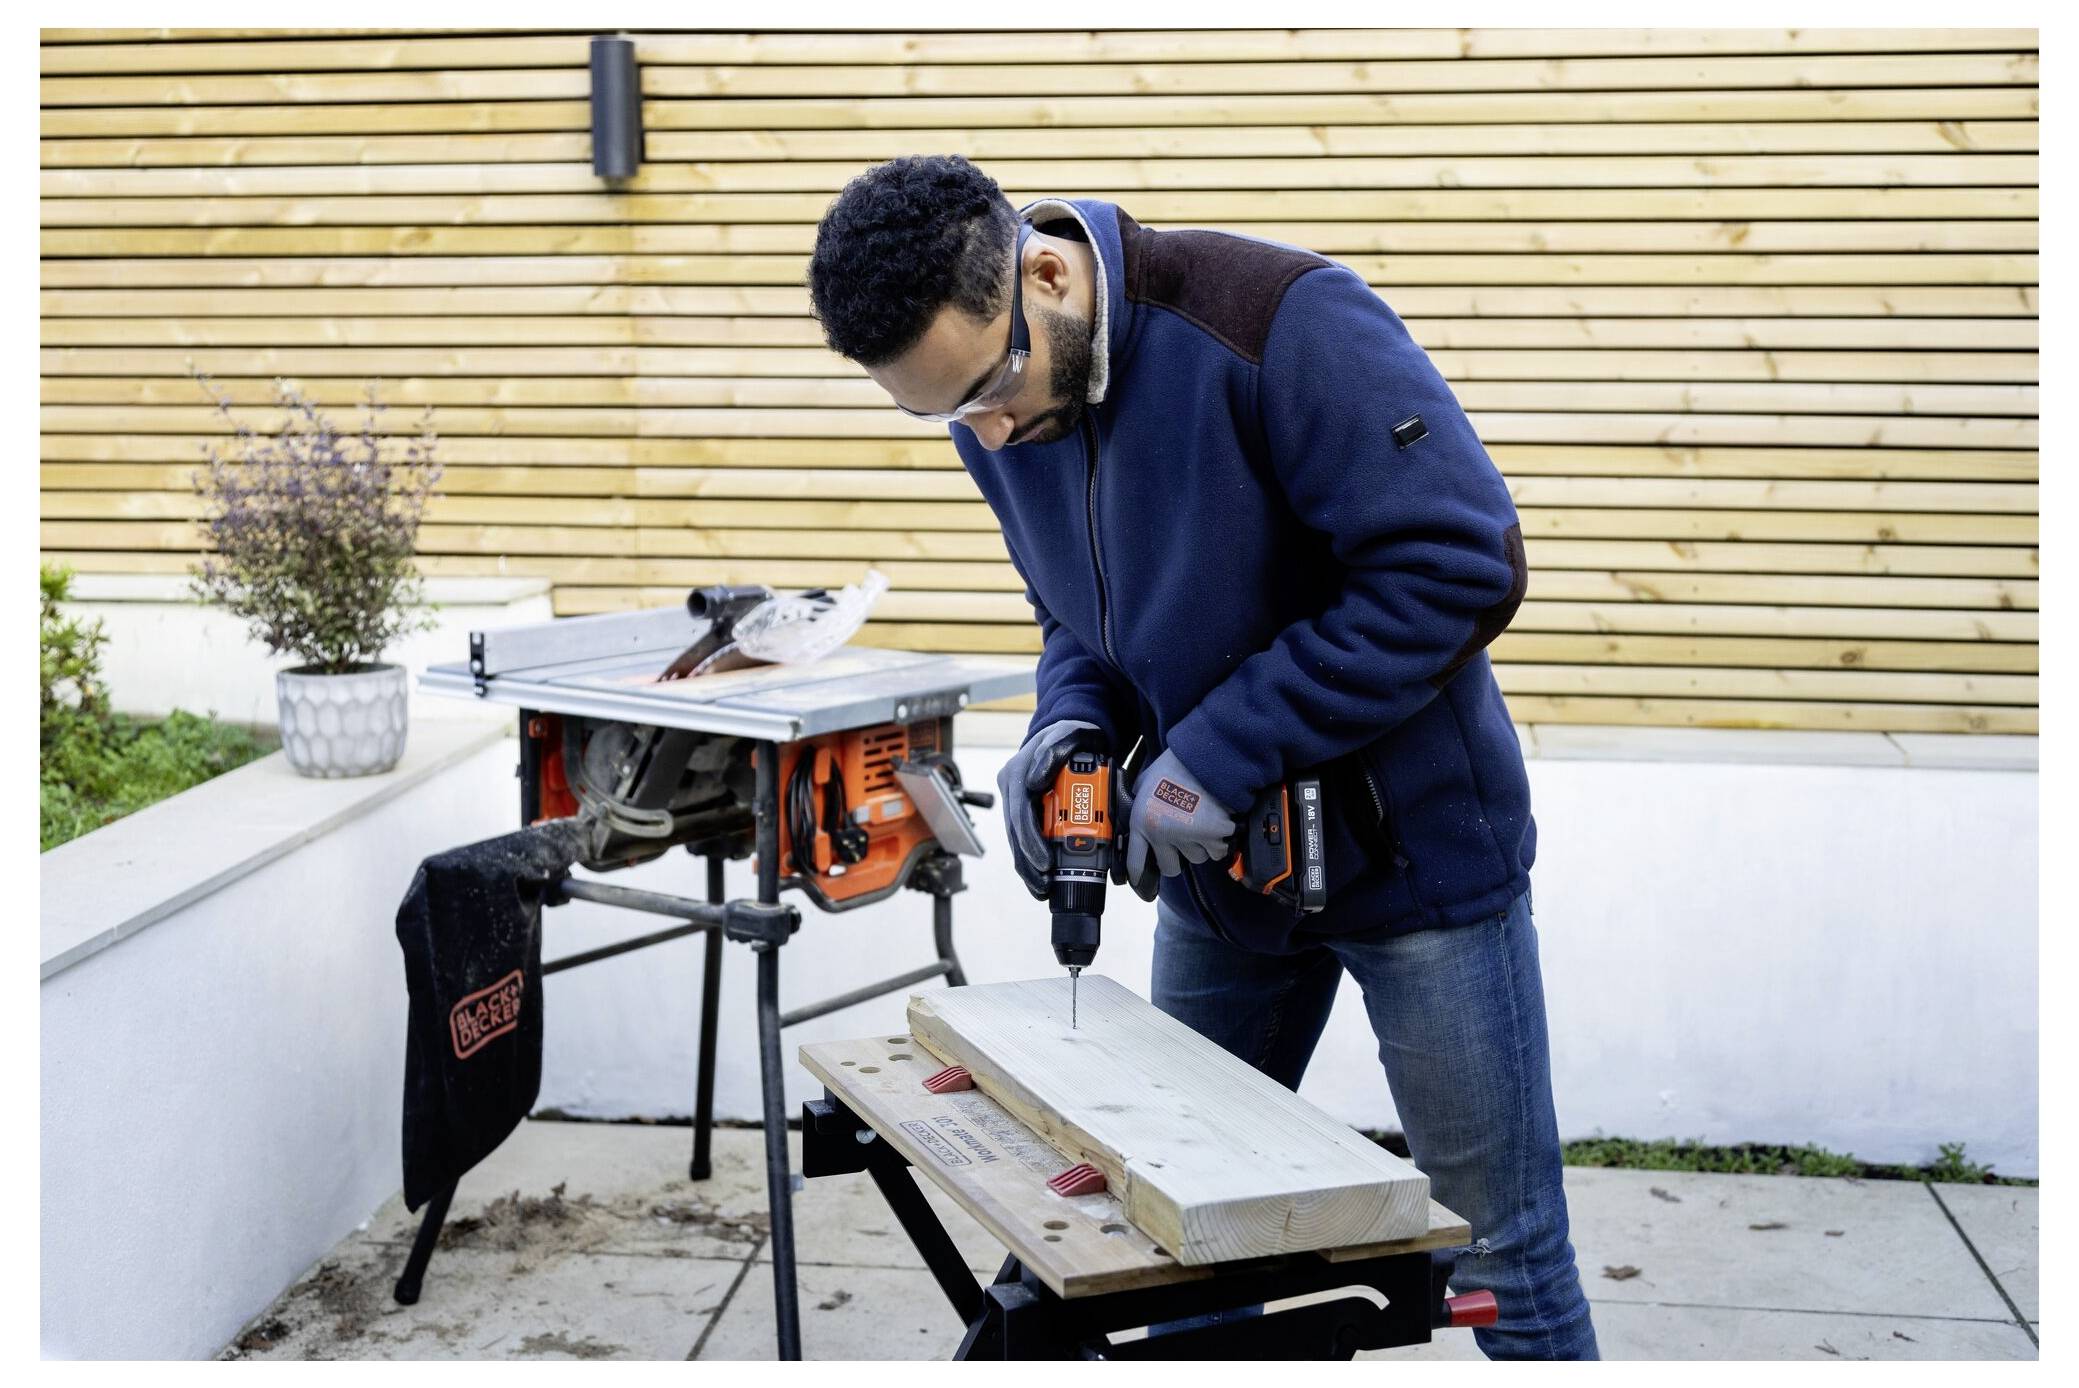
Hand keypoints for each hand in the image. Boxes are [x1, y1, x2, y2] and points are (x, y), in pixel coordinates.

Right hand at [997, 719, 1104, 899]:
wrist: (1073, 735)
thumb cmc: (1074, 736)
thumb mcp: (1070, 736)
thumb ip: (1054, 752)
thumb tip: (1034, 782)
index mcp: (1017, 773)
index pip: (1020, 813)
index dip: (1030, 841)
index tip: (1046, 862)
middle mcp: (1012, 789)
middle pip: (1015, 833)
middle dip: (1028, 863)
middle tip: (1044, 885)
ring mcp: (1016, 801)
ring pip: (1017, 841)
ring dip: (1028, 868)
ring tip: (1042, 890)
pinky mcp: (1025, 810)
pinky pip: (1025, 839)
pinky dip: (1032, 860)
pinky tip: (1041, 880)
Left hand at [1123, 748, 1236, 890]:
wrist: (1205, 754)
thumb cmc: (1175, 764)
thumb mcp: (1144, 782)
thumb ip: (1140, 803)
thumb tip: (1140, 813)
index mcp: (1142, 822)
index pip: (1135, 862)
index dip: (1138, 875)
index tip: (1141, 881)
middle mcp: (1163, 834)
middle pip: (1170, 868)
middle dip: (1176, 857)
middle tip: (1183, 840)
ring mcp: (1189, 836)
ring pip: (1196, 858)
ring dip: (1199, 846)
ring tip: (1201, 821)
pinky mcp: (1214, 834)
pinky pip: (1218, 850)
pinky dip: (1219, 841)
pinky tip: (1216, 821)